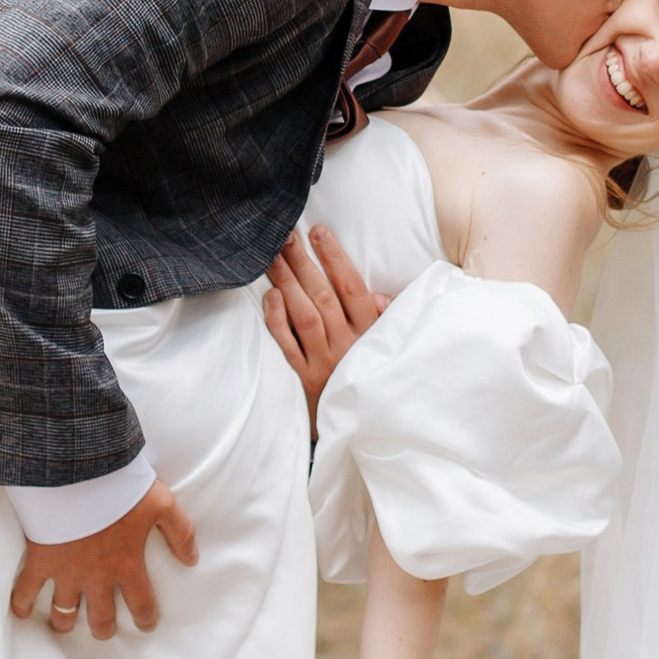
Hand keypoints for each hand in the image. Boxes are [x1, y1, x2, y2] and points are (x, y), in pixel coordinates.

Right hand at [9, 473, 198, 638]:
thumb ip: (180, 532)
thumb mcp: (160, 504)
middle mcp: (97, 576)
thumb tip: (193, 559)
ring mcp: (66, 572)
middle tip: (104, 629)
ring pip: (64, 613)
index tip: (146, 625)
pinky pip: (27, 590)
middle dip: (104, 628)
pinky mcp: (40, 561)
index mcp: (127, 564)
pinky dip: (22, 604)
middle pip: (101, 618)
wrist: (77, 473)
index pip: (141, 603)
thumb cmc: (119, 487)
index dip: (146, 619)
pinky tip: (21, 613)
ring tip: (64, 625)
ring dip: (65, 622)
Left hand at [262, 221, 391, 419]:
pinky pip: (289, 346)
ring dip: (288, 283)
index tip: (319, 231)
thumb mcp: (387, 345)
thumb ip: (384, 319)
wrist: (360, 427)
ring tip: (273, 255)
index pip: (353, 288)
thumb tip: (380, 297)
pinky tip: (270, 296)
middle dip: (303, 262)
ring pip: (304, 316)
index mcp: (371, 333)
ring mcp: (325, 362)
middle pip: (323, 296)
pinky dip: (278, 321)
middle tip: (285, 234)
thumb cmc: (372, 374)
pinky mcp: (305, 378)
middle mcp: (348, 345)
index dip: (336, 259)